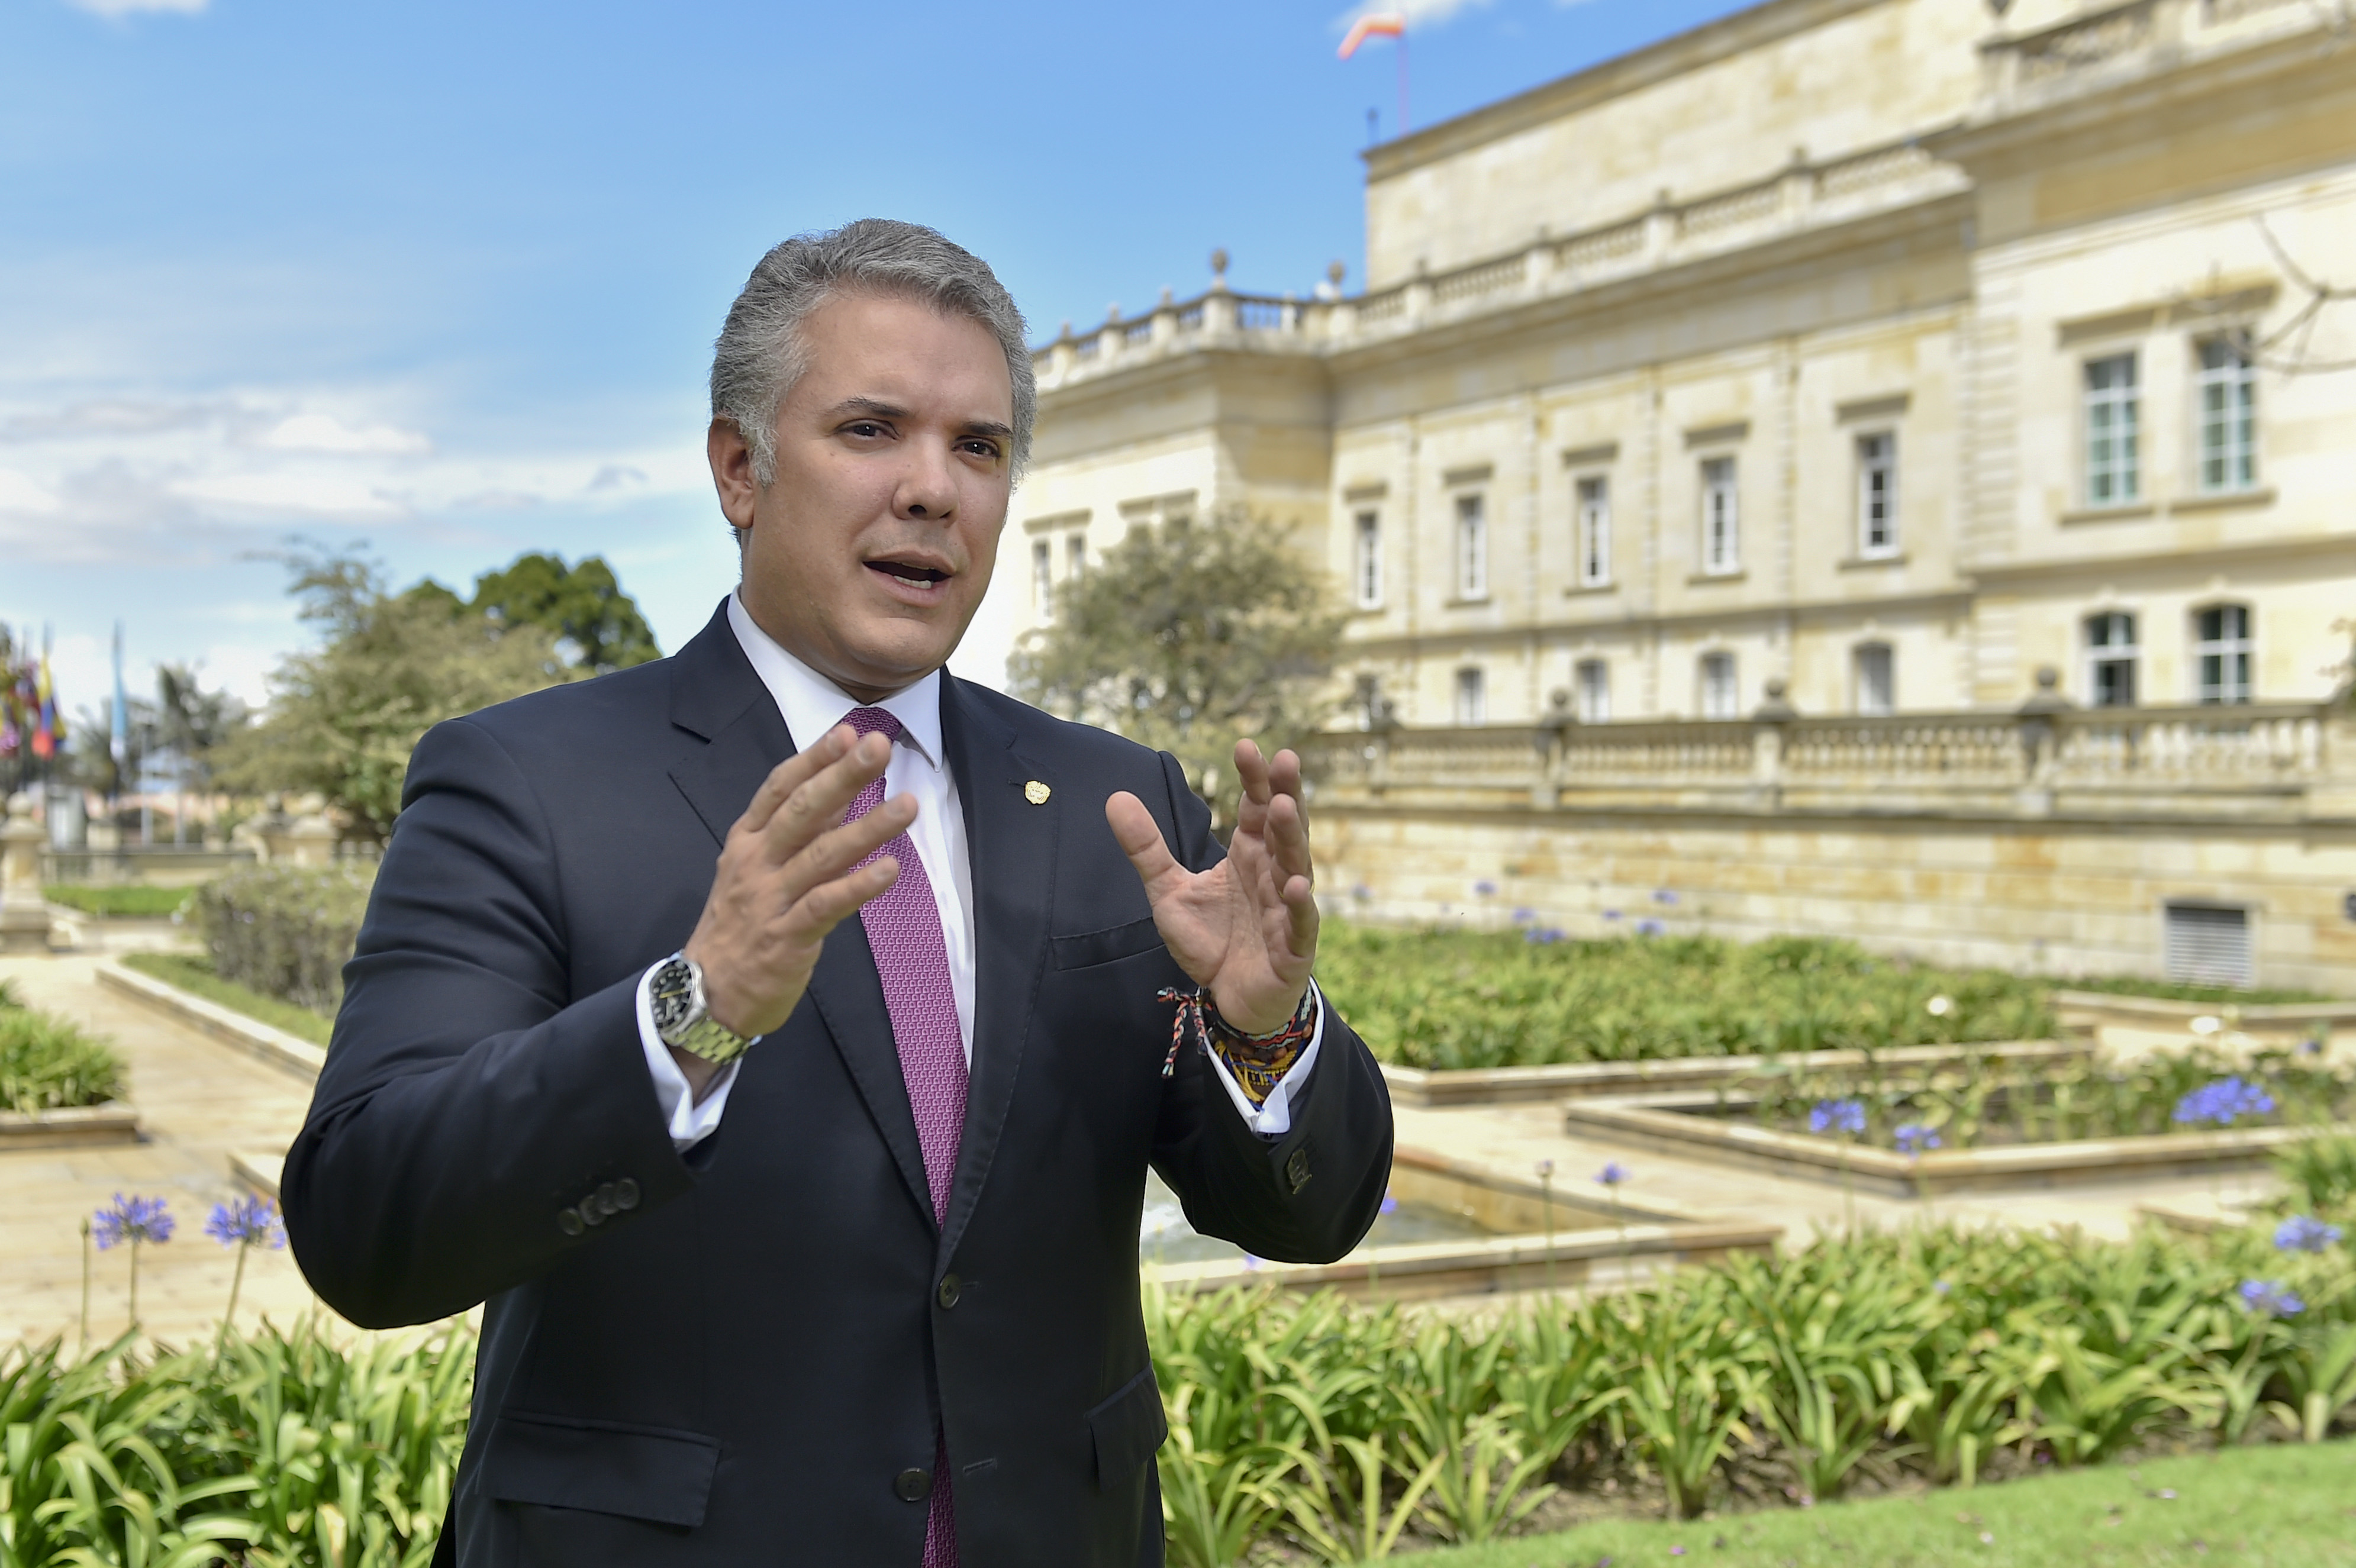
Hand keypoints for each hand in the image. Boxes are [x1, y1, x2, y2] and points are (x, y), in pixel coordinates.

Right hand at [677, 725, 911, 1094]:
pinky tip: (890, 869)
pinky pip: (826, 906)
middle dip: (842, 776)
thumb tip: (840, 791)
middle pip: (801, 811)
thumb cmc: (741, 925)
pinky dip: (859, 886)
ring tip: (907, 804)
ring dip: (867, 827)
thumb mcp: (758, 870)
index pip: (779, 789)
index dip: (814, 759)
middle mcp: (756, 863)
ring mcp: (770, 899)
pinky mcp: (786, 937)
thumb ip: (798, 834)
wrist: (705, 994)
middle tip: (878, 746)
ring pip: (821, 855)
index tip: (847, 730)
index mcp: (747, 841)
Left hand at [1106, 739, 1315, 1035]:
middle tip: (1285, 759)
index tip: (1244, 747)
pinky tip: (1294, 885)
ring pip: (1295, 866)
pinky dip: (1299, 904)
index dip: (1254, 778)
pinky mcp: (1293, 946)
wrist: (1229, 999)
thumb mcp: (1168, 890)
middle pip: (1283, 827)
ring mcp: (1287, 908)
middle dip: (1285, 793)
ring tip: (1284, 807)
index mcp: (1249, 854)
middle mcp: (1273, 873)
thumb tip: (1115, 796)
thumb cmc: (1210, 940)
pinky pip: (1300, 922)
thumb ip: (1147, 847)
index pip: (1255, 808)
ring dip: (1292, 838)